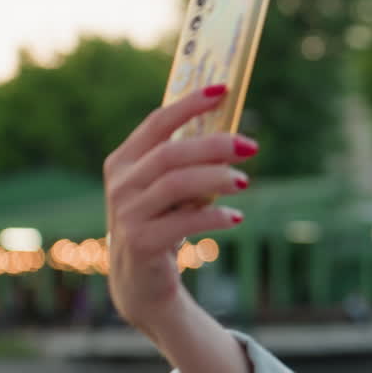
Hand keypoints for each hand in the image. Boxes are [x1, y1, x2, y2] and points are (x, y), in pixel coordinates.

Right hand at [103, 85, 254, 338]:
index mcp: (124, 161)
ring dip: (216, 179)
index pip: (157, 122)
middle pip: (170, 154)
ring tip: (245, 181)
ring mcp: (127, 213)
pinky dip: (214, 216)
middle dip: (213, 145)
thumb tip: (232, 134)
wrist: (140, 282)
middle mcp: (120, 184)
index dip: (190, 104)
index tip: (224, 89)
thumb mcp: (167, 190)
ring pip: (176, 184)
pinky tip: (236, 217)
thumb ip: (186, 163)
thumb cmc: (161, 223)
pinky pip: (183, 222)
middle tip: (251, 146)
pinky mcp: (140, 242)